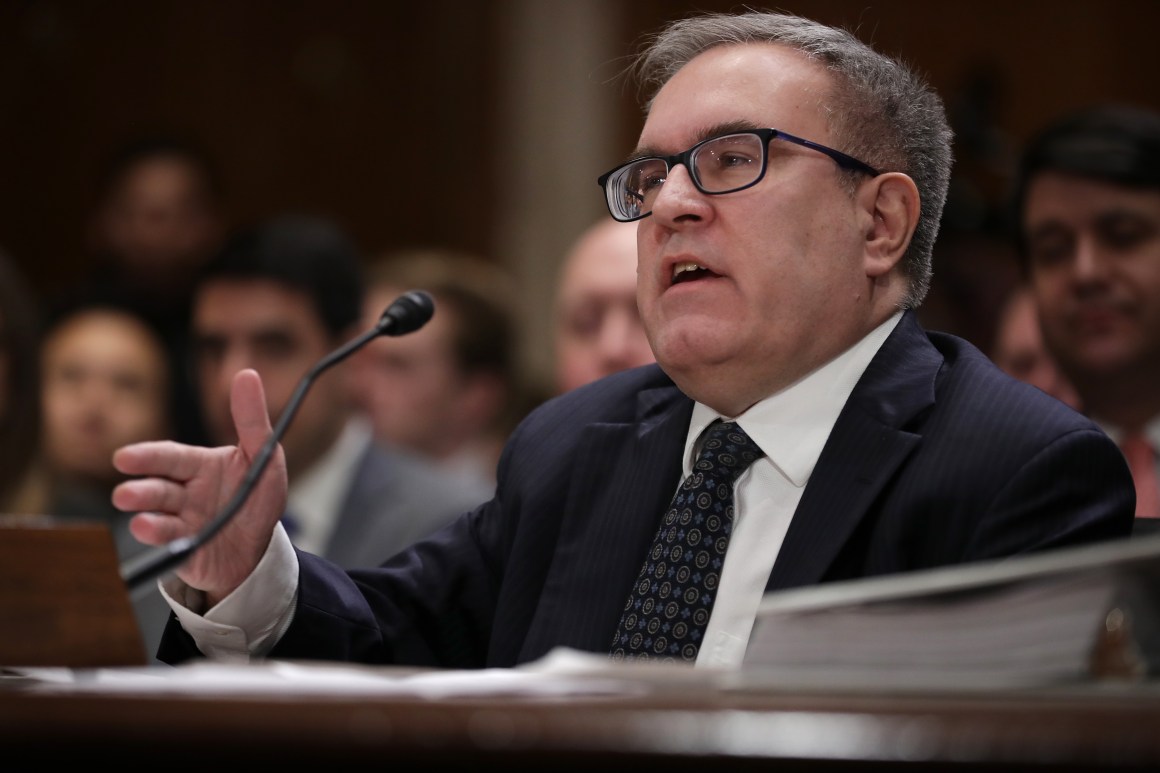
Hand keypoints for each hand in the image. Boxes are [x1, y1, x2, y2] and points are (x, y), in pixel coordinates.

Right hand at [112, 369, 288, 606]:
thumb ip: (252, 420)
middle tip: (124, 494)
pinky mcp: (183, 549)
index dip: (147, 457)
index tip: (124, 458)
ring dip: (143, 514)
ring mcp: (180, 521)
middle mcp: (184, 492)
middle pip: (157, 487)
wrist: (259, 550)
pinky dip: (158, 537)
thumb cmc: (257, 498)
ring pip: (155, 515)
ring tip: (134, 514)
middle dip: (138, 489)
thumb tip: (247, 374)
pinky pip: (168, 544)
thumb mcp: (264, 457)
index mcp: (200, 466)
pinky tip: (149, 530)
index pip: (171, 457)